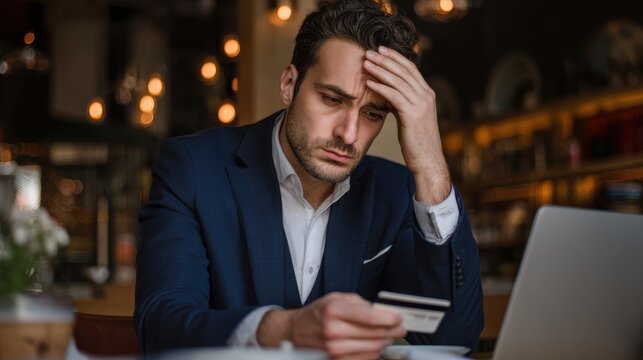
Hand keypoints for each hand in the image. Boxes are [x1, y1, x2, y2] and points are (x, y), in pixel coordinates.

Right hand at [257, 292, 405, 359]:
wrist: (294, 333)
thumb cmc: (316, 315)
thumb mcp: (335, 298)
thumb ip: (360, 303)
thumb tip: (383, 311)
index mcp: (334, 310)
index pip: (371, 316)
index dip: (391, 318)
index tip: (399, 318)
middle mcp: (334, 331)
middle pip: (376, 334)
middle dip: (392, 330)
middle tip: (399, 327)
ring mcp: (334, 350)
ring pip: (373, 349)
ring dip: (384, 342)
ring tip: (386, 335)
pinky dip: (373, 353)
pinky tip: (373, 345)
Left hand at [364, 46, 450, 203]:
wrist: (427, 161)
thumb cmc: (416, 143)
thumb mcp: (410, 118)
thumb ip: (402, 103)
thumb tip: (387, 94)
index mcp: (427, 94)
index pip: (410, 69)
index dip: (395, 57)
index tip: (381, 50)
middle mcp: (426, 96)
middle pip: (404, 70)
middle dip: (386, 59)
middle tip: (370, 51)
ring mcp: (421, 105)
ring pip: (398, 81)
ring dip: (380, 69)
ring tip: (365, 62)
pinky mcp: (413, 115)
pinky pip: (394, 96)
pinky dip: (380, 87)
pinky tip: (368, 82)